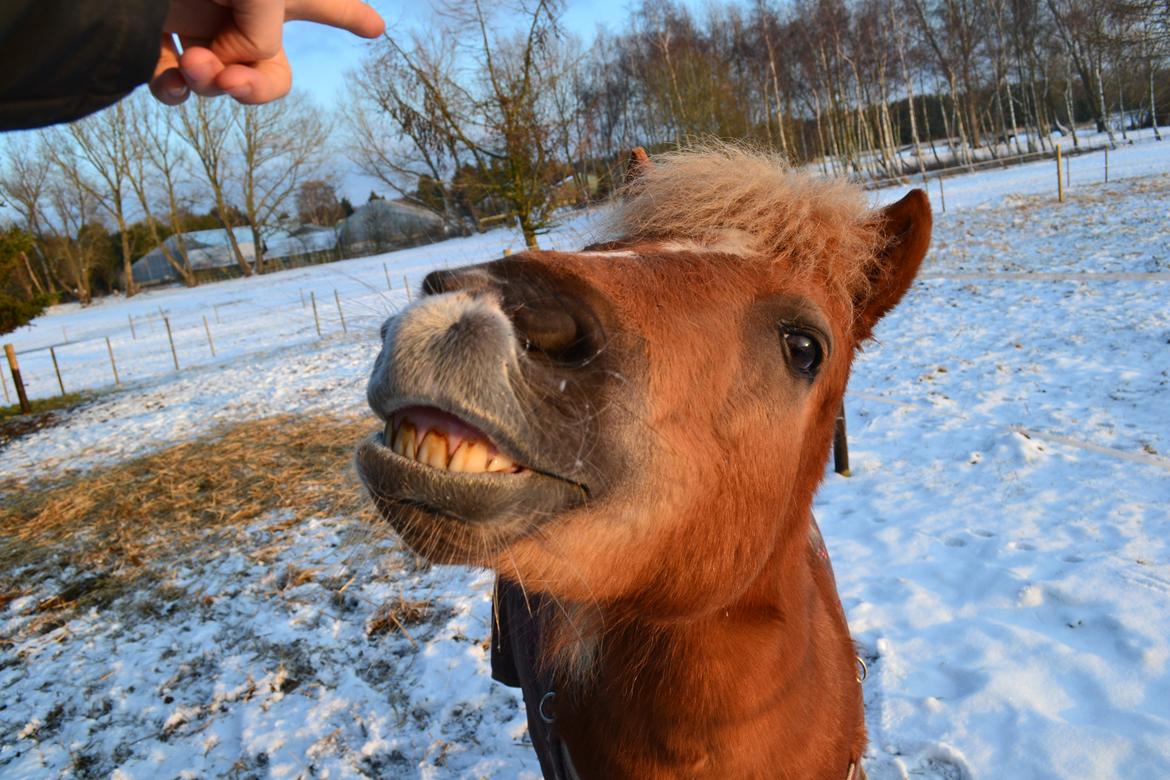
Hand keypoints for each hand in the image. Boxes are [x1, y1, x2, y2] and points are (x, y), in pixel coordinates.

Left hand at [151, 0, 384, 104]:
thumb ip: (264, 36)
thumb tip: (233, 68)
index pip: (323, 5)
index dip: (352, 15)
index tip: (376, 28)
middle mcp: (235, 9)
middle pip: (267, 68)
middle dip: (258, 88)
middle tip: (235, 84)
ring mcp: (194, 23)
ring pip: (217, 81)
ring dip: (211, 84)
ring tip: (193, 65)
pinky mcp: (149, 35)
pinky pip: (170, 81)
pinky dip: (171, 90)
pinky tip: (171, 82)